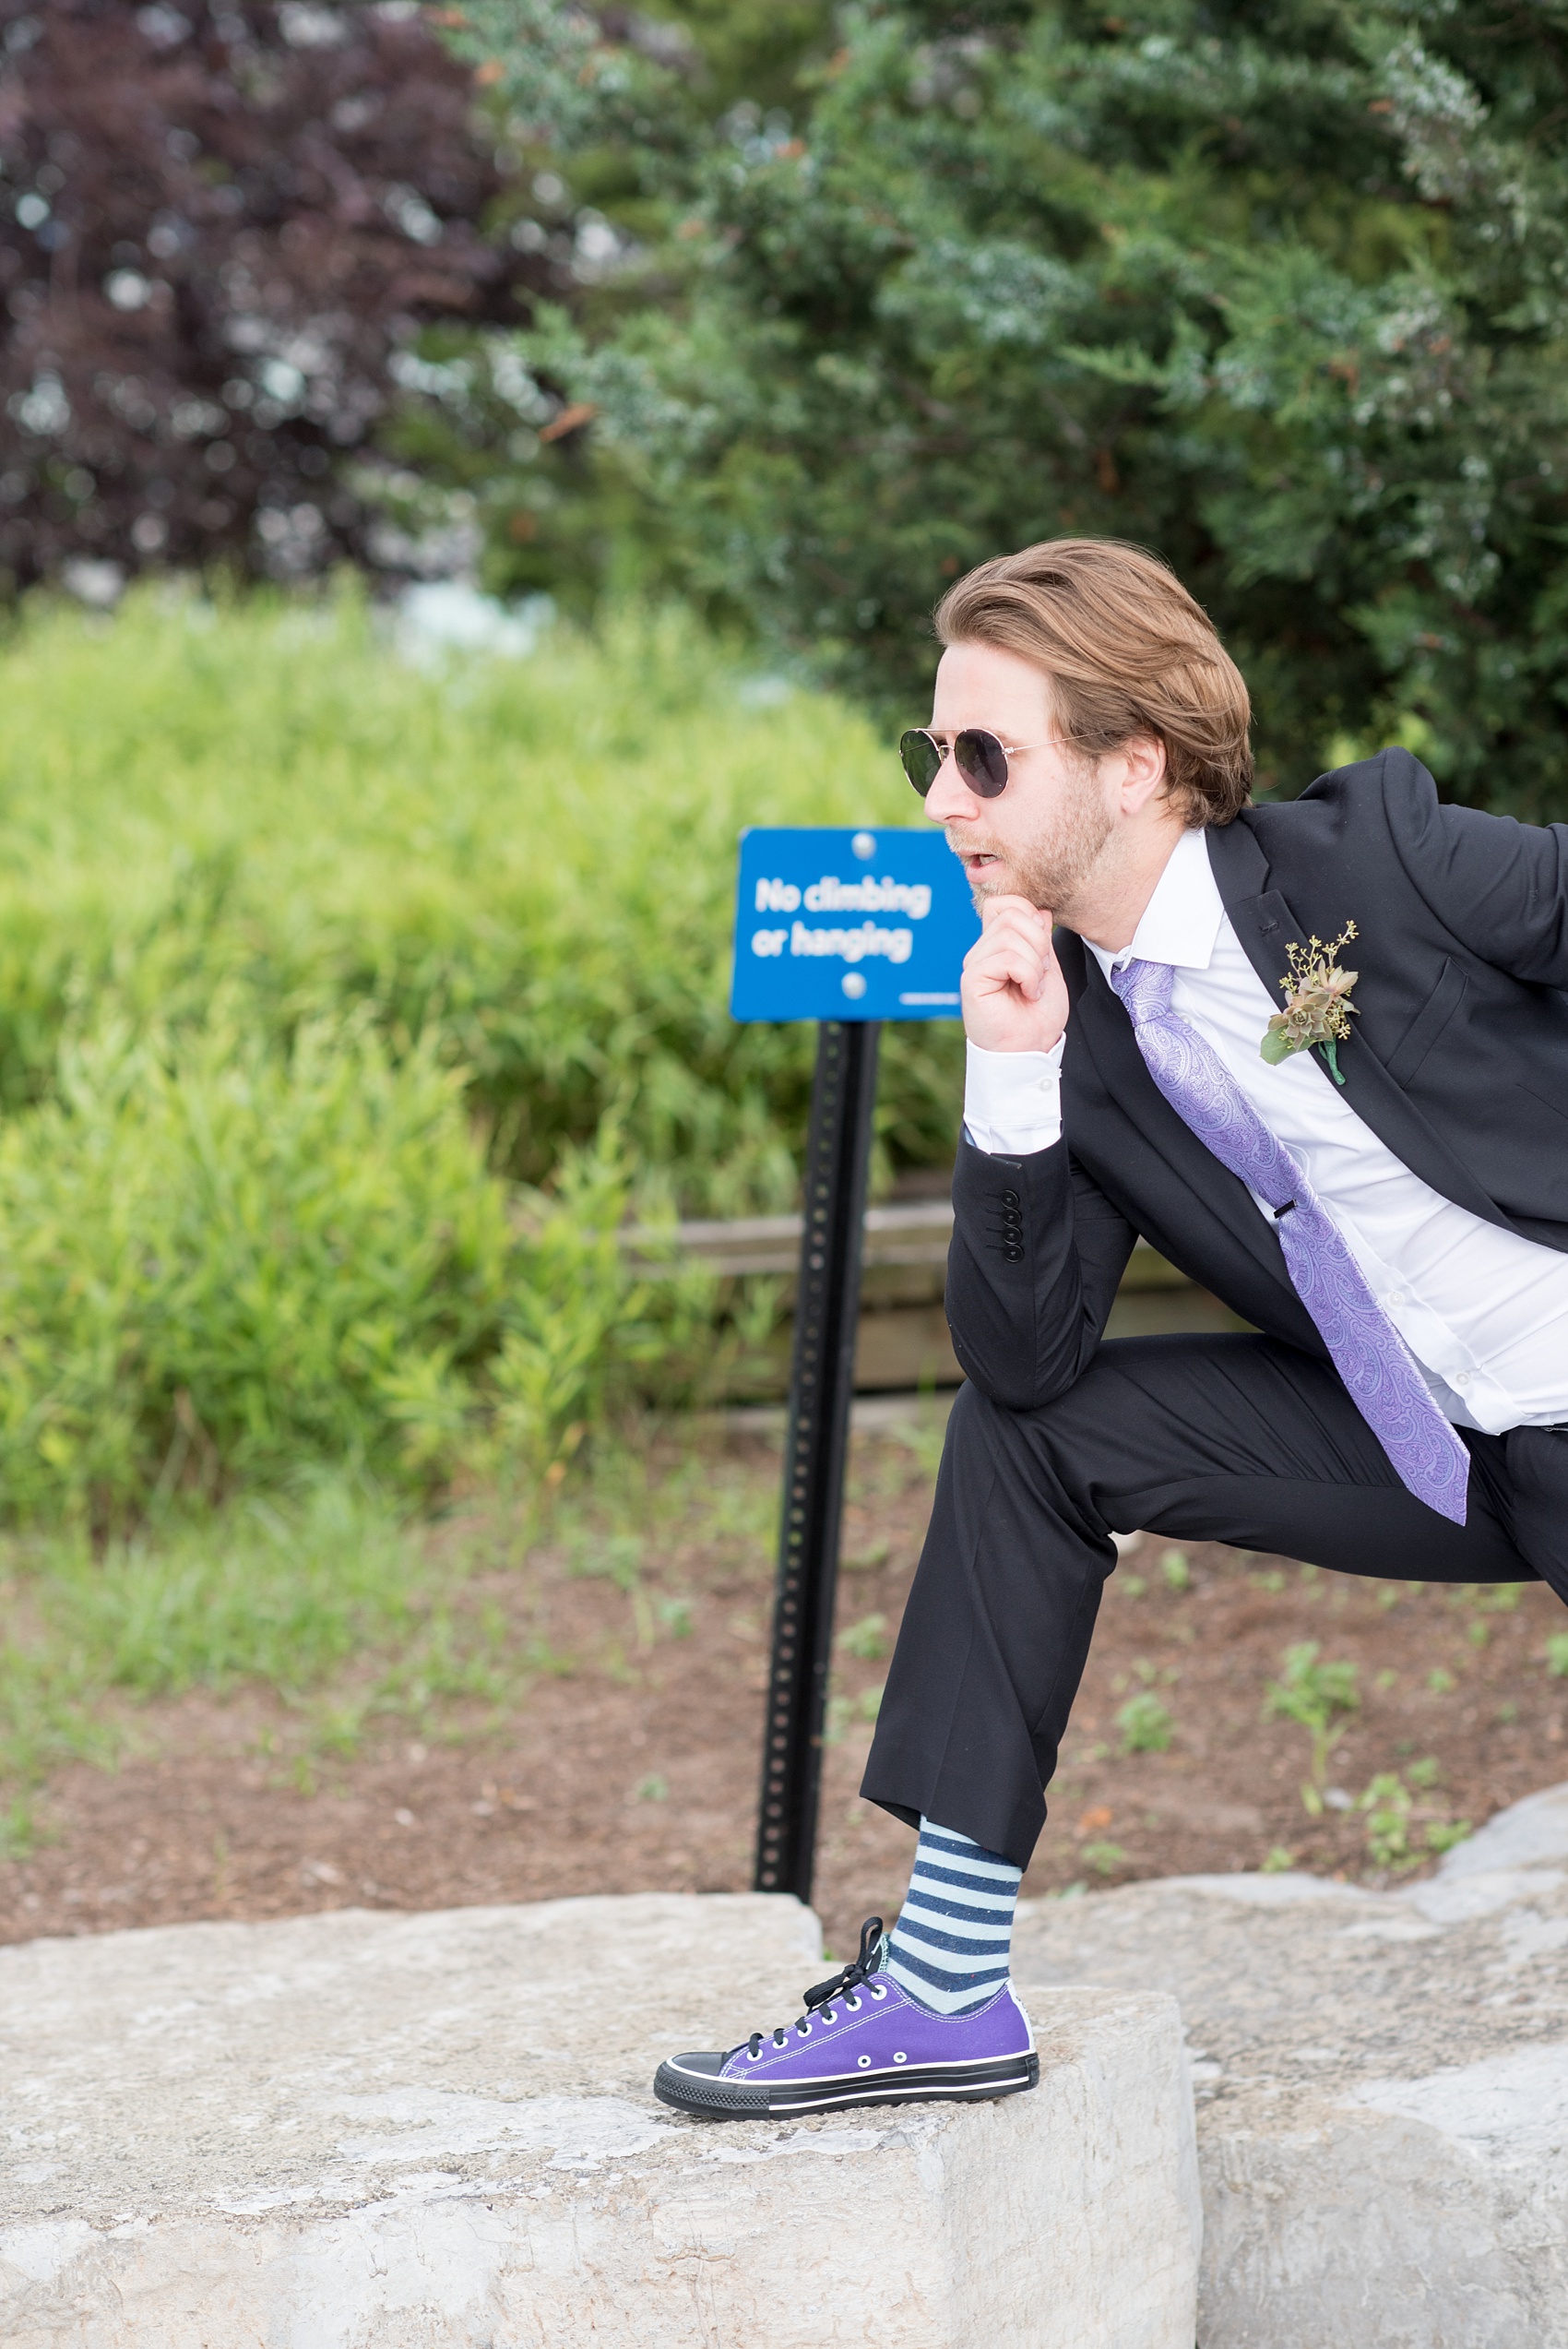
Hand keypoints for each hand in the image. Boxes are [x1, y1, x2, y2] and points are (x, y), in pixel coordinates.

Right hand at [961, 895, 1067, 1053]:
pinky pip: (1006, 957)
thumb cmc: (1037, 1017)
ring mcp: (975, 964)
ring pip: (1009, 934)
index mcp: (998, 946)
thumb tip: (1039, 911)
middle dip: (1039, 940)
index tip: (1043, 947)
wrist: (1029, 1050)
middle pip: (1011, 913)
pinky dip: (1028, 974)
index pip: (1005, 904)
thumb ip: (1041, 940)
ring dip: (1035, 963)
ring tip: (1034, 987)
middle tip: (1042, 972)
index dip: (1029, 913)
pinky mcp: (972, 979)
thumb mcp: (1048, 969)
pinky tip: (1028, 993)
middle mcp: (982, 951)